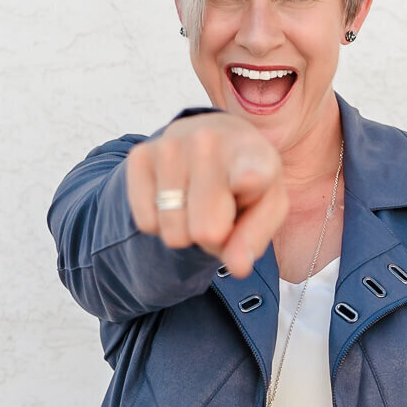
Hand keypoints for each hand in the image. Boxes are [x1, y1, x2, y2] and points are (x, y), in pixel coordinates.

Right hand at [126, 112, 288, 277]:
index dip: (247, 180)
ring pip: (173, 233)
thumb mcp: (267, 208)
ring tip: (199, 201)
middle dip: (212, 237)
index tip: (249, 179)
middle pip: (205, 232)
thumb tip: (237, 267)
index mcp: (254, 155)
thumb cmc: (246, 179)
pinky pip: (146, 223)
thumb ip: (254, 238)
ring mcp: (171, 145)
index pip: (248, 172)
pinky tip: (176, 196)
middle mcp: (209, 142)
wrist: (215, 138)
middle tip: (220, 212)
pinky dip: (160, 222)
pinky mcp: (140, 155)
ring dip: (186, 230)